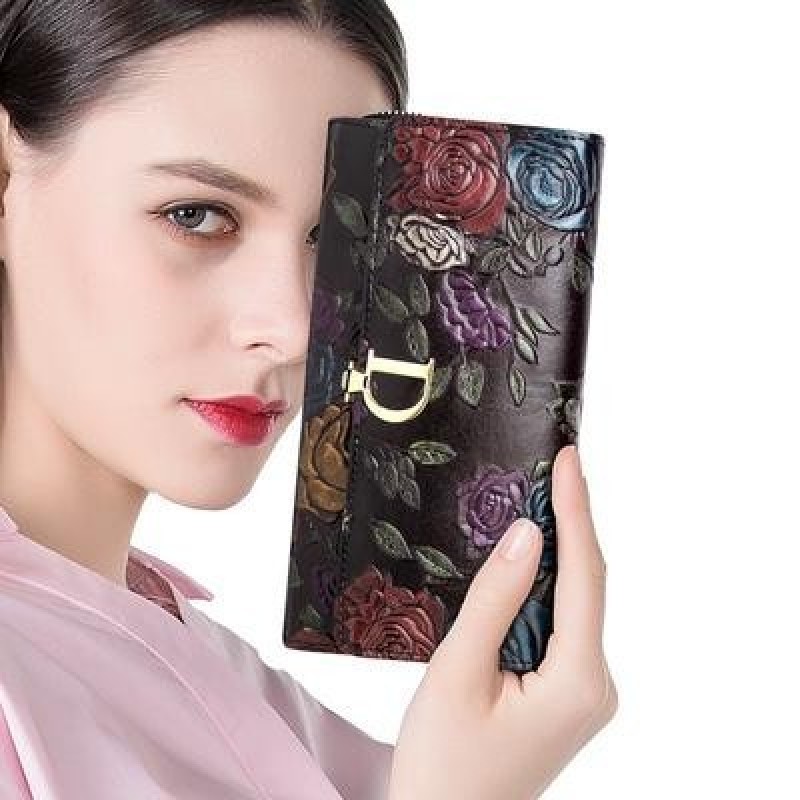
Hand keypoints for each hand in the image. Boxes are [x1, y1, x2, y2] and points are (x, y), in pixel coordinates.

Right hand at [387, 444, 617, 799]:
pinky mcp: (564, 690)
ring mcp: (583, 690)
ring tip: (536, 494)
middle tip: (552, 462)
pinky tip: (522, 557)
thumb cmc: (443, 762)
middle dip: (569, 522)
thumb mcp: (457, 671)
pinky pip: (557, 624)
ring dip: (551, 553)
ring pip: (570, 603)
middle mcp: (594, 684)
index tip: (570, 457)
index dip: (577, 510)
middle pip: (584, 586)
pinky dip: (540, 586)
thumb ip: (495, 598)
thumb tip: (526, 532)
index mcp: (578, 682)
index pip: (584, 577)